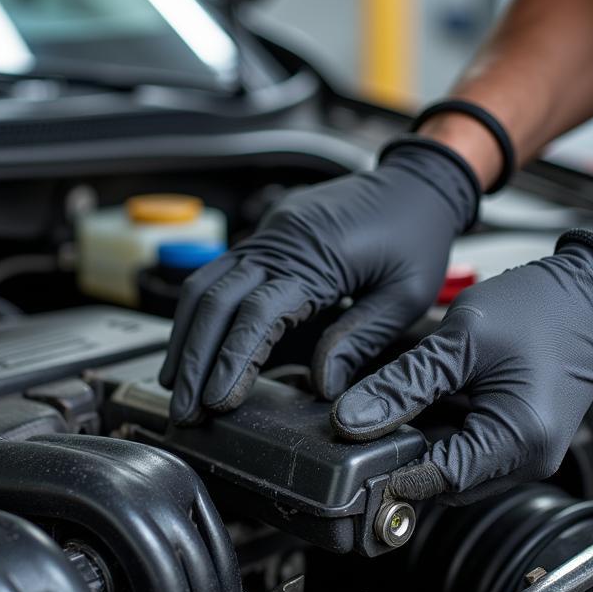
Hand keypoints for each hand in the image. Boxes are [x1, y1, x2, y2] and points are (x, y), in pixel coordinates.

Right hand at [159, 138, 479, 423]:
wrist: (417, 181)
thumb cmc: (417, 236)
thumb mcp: (407, 295)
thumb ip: (360, 339)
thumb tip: (322, 387)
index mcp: (318, 255)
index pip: (258, 314)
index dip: (233, 361)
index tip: (216, 401)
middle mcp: (281, 239)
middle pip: (217, 301)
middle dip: (194, 360)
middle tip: (184, 410)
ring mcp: (269, 234)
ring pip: (207, 285)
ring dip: (186, 338)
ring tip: (175, 386)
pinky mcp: (268, 236)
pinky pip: (219, 273)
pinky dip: (201, 313)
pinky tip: (193, 346)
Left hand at [331, 236, 592, 502]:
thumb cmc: (543, 308)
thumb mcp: (460, 341)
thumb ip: (403, 384)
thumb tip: (353, 420)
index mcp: (517, 440)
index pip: (436, 481)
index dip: (390, 470)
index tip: (353, 453)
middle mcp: (528, 460)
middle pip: (445, 481)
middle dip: (405, 456)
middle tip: (367, 424)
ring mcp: (527, 453)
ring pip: (455, 467)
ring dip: (424, 442)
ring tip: (401, 404)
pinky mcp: (521, 439)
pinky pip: (472, 449)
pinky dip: (445, 431)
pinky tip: (430, 400)